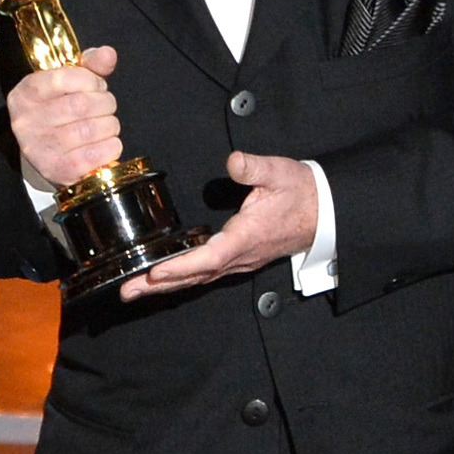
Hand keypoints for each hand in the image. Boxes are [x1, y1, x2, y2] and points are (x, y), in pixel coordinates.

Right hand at [7, 45, 121, 188]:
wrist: (51, 156)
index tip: (97, 85)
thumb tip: (108, 54)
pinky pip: (96, 154)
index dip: (90, 80)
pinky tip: (106, 143)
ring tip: (106, 125)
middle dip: (105, 103)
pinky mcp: (56, 170)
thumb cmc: (62, 114)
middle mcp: (25, 122)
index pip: (63, 78)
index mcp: (25, 94)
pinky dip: (111, 146)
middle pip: (81, 104)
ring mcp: (39, 148)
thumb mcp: (70, 85)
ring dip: (109, 125)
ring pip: (91, 129)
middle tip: (106, 107)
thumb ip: (89, 65)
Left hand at [119, 150, 317, 301]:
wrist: (325, 210)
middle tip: (128, 290)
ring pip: (199, 279)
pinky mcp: (239, 259)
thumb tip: (234, 162)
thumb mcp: (278, 172)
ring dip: (166, 286)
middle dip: (160, 285)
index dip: (182, 266)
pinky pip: (206, 274)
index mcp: (246, 236)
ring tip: (134, 290)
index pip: (210, 256)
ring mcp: (240, 261)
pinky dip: (182, 280)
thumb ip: (254, 168)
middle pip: (196, 276)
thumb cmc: (300, 191)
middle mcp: (241, 256)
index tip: (156, 271)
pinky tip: (163, 281)